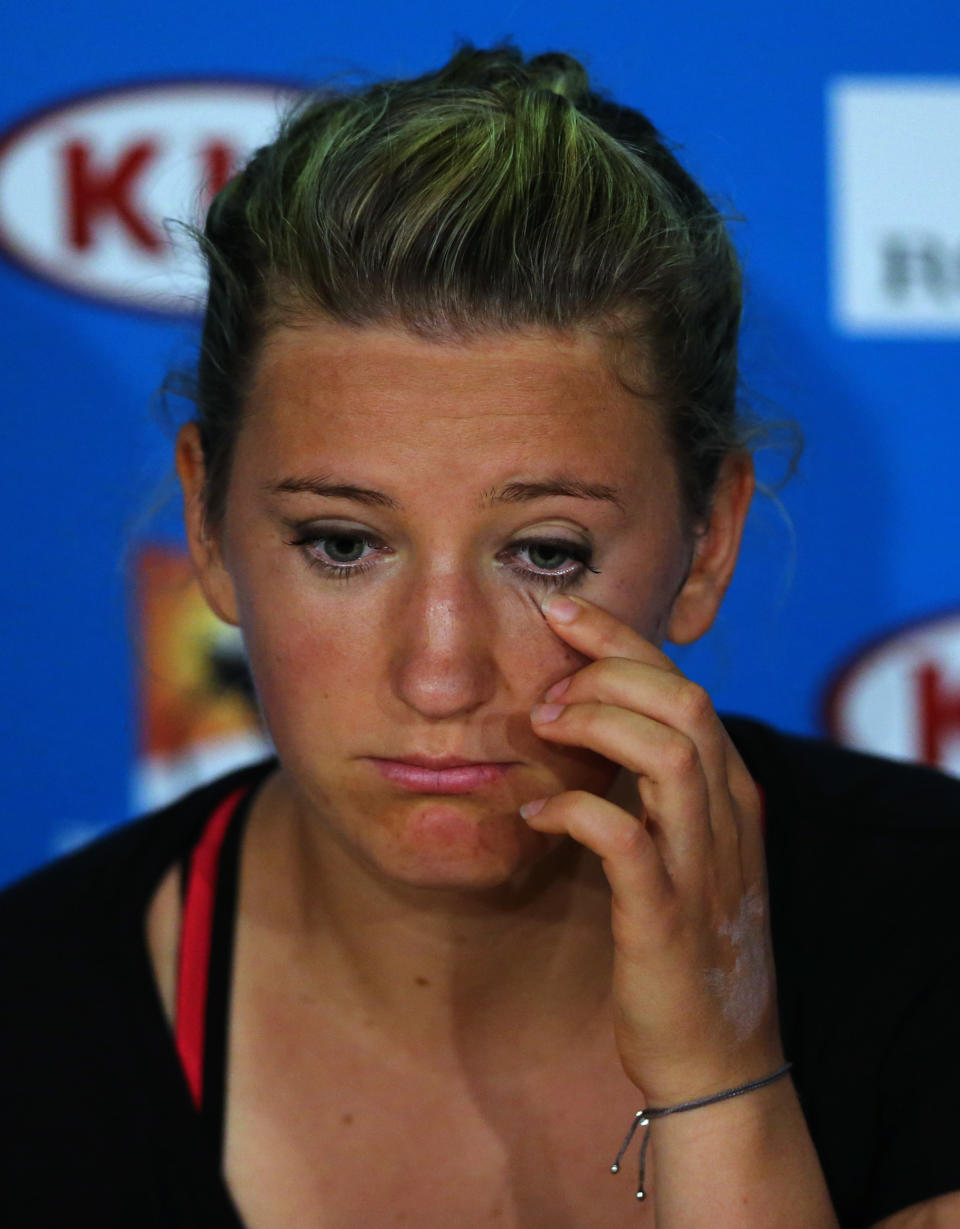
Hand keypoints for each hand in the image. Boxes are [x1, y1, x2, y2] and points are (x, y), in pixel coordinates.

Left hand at [521, 592, 783, 1105]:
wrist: (716, 1056)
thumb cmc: (685, 942)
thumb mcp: (684, 849)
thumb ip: (655, 788)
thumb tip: (592, 725)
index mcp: (729, 792)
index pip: (685, 686)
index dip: (623, 640)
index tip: (563, 610)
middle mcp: (727, 816)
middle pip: (683, 701)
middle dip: (610, 668)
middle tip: (549, 678)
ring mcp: (701, 866)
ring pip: (670, 755)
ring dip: (598, 725)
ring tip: (542, 726)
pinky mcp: (665, 918)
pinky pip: (624, 842)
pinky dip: (576, 810)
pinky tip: (537, 810)